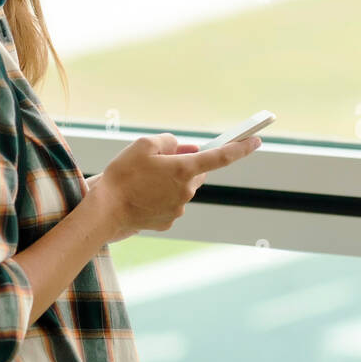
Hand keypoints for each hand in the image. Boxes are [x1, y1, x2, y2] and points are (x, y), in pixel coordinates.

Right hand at [91, 132, 260, 242]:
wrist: (104, 210)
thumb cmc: (123, 174)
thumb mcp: (144, 144)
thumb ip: (169, 142)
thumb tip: (184, 149)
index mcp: (184, 169)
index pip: (221, 157)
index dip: (241, 148)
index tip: (256, 140)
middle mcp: (187, 191)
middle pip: (196, 171)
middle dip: (185, 163)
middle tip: (160, 159)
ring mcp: (178, 209)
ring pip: (182, 188)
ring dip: (170, 181)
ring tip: (143, 179)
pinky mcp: (167, 221)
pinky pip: (170, 202)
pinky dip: (160, 196)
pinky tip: (141, 195)